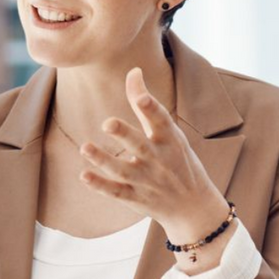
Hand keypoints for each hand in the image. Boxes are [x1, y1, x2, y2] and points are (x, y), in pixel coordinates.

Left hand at [77, 68, 231, 250]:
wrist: (194, 207)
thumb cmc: (178, 159)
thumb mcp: (169, 132)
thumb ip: (146, 104)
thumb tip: (133, 71)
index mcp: (169, 139)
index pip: (161, 121)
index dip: (151, 108)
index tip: (141, 97)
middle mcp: (159, 159)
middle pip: (140, 145)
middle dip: (125, 134)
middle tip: (108, 123)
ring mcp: (147, 180)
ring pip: (123, 171)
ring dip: (103, 160)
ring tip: (85, 148)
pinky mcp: (136, 198)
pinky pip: (116, 192)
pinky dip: (101, 186)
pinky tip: (84, 176)